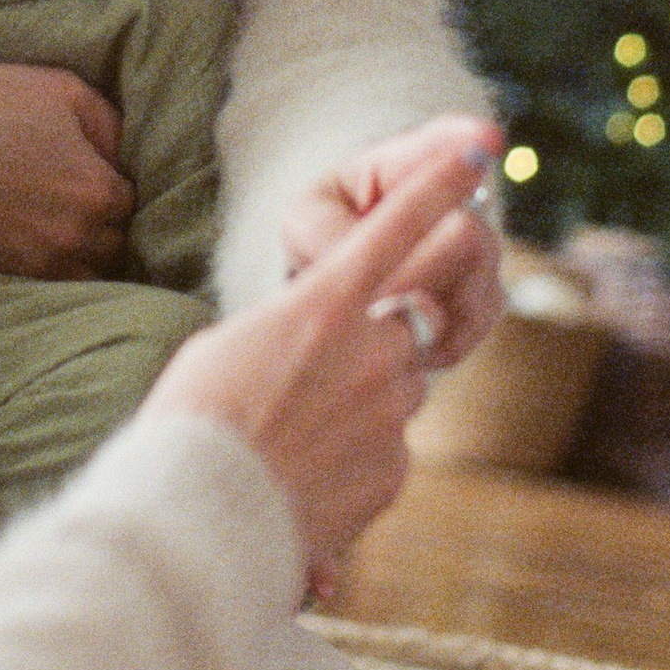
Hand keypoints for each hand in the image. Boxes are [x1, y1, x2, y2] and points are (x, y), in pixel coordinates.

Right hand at [0, 60, 133, 276]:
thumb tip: (124, 156)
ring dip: (79, 254)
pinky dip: (45, 270)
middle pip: (112, 244)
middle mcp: (73, 238)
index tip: (92, 172)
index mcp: (95, 191)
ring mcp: (34, 266)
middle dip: (101, 222)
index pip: (129, 202)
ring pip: (83, 276)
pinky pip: (43, 288)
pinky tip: (30, 244)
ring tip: (57, 228)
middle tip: (75, 200)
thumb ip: (110, 126)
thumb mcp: (64, 90)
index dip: (112, 183)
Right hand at [141, 120, 501, 570]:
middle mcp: (370, 349)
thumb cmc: (192, 421)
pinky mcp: (394, 469)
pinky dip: (355, 461)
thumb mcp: (228, 348)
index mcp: (321, 303)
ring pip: (398, 390)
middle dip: (386, 337)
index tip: (477, 152)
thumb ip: (289, 332)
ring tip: (296, 439)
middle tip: (331, 368)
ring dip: (364, 404)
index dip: (439, 185)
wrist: (198, 517)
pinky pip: (388, 450)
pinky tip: (304, 481)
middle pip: (409, 323)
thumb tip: (314, 348)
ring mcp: (389, 411)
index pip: (395, 227)